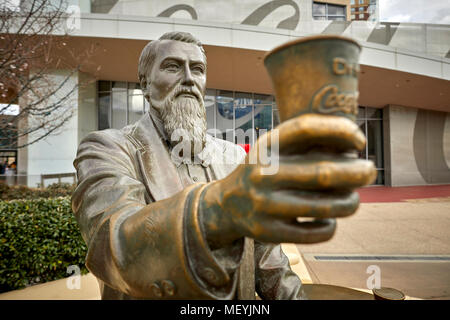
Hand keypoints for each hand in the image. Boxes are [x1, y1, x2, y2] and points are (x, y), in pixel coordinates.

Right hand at [201, 114, 375, 246]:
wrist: (226, 206)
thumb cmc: (262, 172)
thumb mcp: (271, 150)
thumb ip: (302, 143)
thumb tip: (353, 142)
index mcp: (264, 148)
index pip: (306, 129)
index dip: (339, 130)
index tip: (359, 140)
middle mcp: (262, 175)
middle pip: (323, 173)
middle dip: (357, 173)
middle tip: (370, 171)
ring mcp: (265, 206)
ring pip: (326, 208)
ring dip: (350, 202)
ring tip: (354, 199)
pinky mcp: (270, 232)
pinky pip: (316, 232)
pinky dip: (331, 226)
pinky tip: (330, 219)